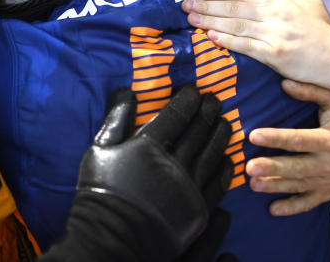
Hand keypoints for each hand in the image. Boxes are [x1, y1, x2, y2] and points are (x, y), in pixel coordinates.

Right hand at [41, 85, 232, 261]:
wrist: (111, 238)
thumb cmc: (101, 191)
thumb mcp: (100, 150)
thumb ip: (116, 119)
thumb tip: (126, 92)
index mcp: (149, 146)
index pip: (176, 116)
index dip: (187, 100)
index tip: (194, 91)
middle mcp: (173, 163)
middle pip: (197, 132)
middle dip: (207, 112)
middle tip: (215, 100)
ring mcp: (188, 187)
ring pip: (211, 154)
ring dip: (220, 135)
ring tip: (225, 123)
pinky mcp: (198, 210)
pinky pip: (217, 184)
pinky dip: (224, 168)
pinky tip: (228, 158)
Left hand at [182, 0, 329, 87]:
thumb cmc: (325, 31)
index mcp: (279, 2)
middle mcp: (273, 16)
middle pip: (233, 8)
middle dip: (207, 5)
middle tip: (185, 3)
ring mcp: (273, 35)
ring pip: (235, 25)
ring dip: (210, 21)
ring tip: (190, 18)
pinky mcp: (274, 56)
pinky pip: (245, 47)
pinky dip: (227, 41)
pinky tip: (211, 36)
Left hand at [247, 80, 329, 215]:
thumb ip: (311, 90)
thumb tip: (284, 83)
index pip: (299, 140)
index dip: (276, 138)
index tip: (254, 135)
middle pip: (297, 167)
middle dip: (272, 168)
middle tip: (249, 167)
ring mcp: (329, 181)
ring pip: (299, 185)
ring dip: (275, 186)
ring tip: (252, 184)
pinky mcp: (327, 192)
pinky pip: (308, 203)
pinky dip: (291, 208)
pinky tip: (273, 209)